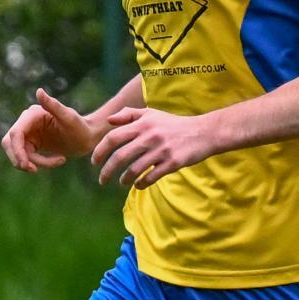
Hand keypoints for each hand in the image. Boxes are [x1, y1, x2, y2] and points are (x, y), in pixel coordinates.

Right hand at [1, 89, 96, 172]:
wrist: (88, 136)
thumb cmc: (81, 126)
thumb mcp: (69, 117)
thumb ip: (54, 105)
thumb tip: (39, 91)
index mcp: (33, 114)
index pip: (16, 133)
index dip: (17, 150)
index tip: (26, 165)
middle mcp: (27, 122)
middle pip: (10, 143)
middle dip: (18, 158)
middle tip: (33, 170)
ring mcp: (28, 133)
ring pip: (16, 152)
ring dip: (29, 162)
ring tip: (55, 163)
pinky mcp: (31, 143)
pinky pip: (25, 157)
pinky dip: (38, 163)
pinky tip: (59, 160)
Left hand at [92, 106, 215, 187]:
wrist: (204, 132)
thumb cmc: (175, 124)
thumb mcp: (152, 114)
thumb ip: (129, 115)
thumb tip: (109, 121)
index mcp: (142, 124)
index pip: (113, 138)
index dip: (100, 151)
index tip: (95, 162)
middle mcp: (150, 137)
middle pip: (120, 157)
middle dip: (107, 171)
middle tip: (102, 180)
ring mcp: (161, 151)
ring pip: (134, 169)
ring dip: (124, 179)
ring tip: (122, 182)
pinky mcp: (173, 163)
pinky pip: (151, 177)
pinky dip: (141, 184)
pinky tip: (138, 185)